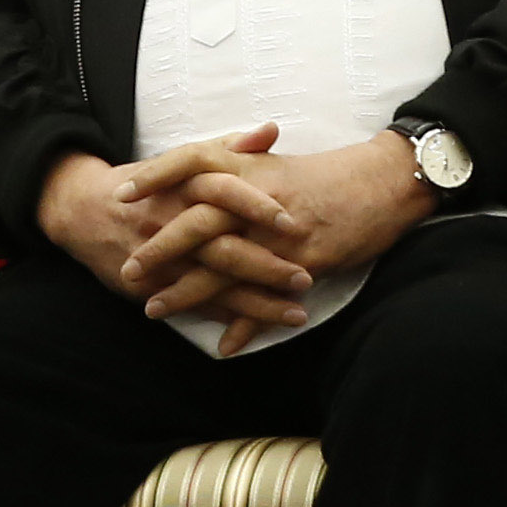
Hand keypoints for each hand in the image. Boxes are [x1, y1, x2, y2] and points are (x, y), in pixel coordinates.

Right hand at [40, 125, 316, 353]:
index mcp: (181, 186)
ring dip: (256, 302)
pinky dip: (226, 319)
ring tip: (297, 314)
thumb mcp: (182, 160)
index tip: (293, 223)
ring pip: (213, 285)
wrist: (81, 210)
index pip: (223, 192)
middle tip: (305, 278)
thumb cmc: (146, 185)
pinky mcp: (152, 285)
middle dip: (265, 266)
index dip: (257, 207)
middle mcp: (171, 222)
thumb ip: (229, 147)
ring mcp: (161, 258)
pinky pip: (194, 306)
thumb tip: (272, 130)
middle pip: (221, 246)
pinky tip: (259, 329)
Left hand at [114, 129, 435, 353]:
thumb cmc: (327, 174)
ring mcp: (280, 234)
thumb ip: (236, 164)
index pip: (190, 162)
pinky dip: (246, 322)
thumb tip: (197, 172)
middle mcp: (258, 199)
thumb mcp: (275, 163)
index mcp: (248, 168)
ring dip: (188, 292)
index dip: (154, 177)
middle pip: (197, 222)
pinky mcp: (306, 261)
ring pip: (225, 266)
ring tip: (154, 310)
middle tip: (127, 270)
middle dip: (159, 249)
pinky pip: (267, 296)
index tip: (122, 195)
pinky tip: (223, 344)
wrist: (384, 182)